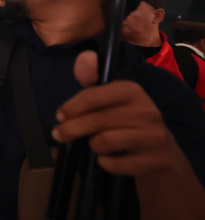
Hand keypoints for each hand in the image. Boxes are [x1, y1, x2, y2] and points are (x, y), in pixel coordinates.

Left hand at [52, 50, 175, 176]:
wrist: (161, 150)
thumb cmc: (126, 120)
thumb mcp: (109, 97)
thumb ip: (91, 80)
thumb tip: (85, 56)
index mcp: (132, 90)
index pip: (93, 96)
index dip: (71, 106)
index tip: (59, 115)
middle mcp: (146, 110)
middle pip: (97, 120)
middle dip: (71, 129)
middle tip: (58, 134)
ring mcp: (153, 136)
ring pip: (105, 142)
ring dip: (92, 145)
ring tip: (94, 144)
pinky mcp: (155, 160)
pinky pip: (116, 164)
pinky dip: (105, 163)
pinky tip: (109, 158)